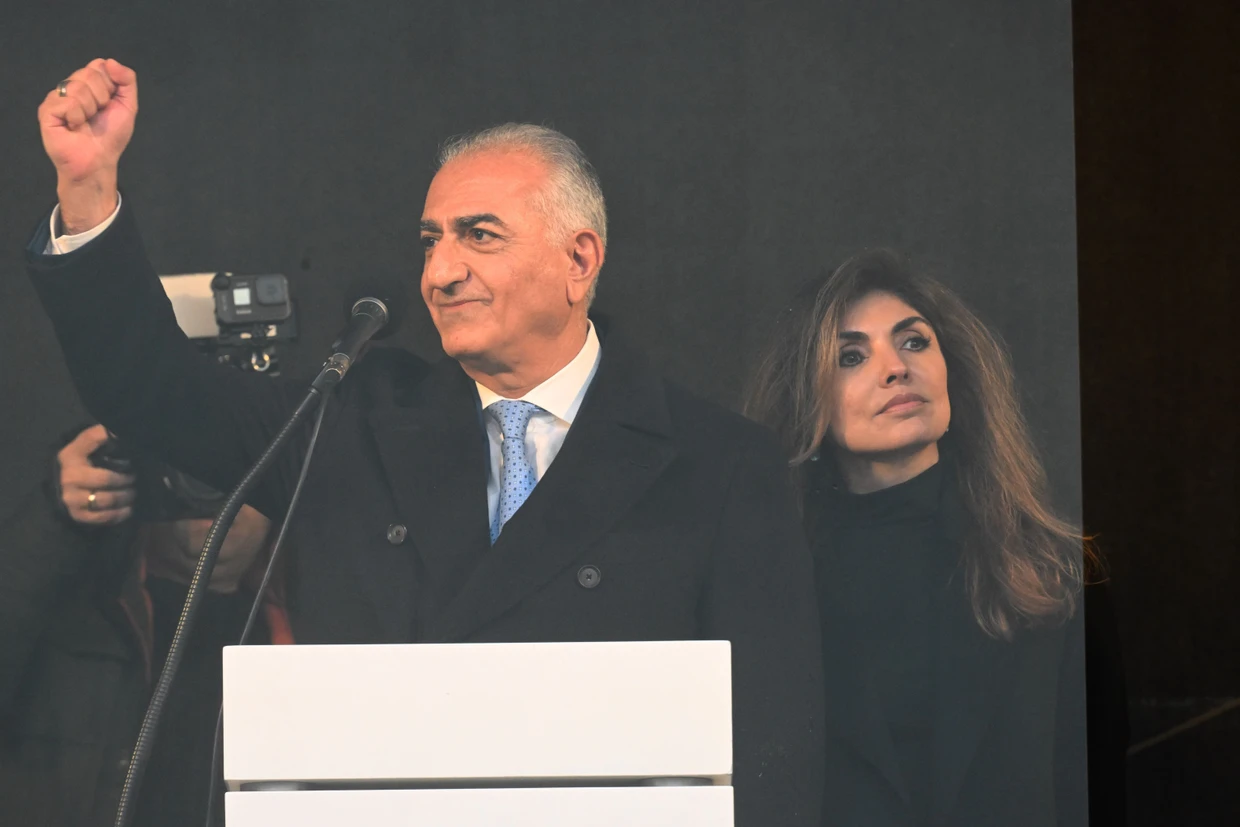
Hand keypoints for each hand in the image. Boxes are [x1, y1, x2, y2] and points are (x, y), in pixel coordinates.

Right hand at [37, 58, 138, 232]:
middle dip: (101, 97)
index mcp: (88, 83)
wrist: (98, 160)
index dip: (110, 85)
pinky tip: (73, 127)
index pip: (99, 65)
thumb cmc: (111, 136)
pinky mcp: (46, 110)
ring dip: (90, 109)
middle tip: (97, 115)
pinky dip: (77, 117)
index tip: (110, 103)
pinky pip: (67, 102)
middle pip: (88, 74)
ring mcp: (57, 97)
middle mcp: (71, 87)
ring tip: (85, 123)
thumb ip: (127, 80)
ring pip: (78, 87)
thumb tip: (110, 61)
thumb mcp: (128, 105)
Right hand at [57, 425, 136, 525]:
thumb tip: (121, 430)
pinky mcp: (78, 515)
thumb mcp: (86, 446)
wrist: (61, 487)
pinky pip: (104, 517)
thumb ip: (101, 436)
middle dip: (126, 479)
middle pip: (106, 479)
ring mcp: (72, 499)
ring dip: (126, 496)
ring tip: (134, 492)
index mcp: (71, 455)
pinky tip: (129, 507)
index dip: (112, 440)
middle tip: (135, 478)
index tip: (131, 444)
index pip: (93, 440)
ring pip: (108, 500)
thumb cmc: (82, 462)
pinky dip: (121, 513)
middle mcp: (69, 477)